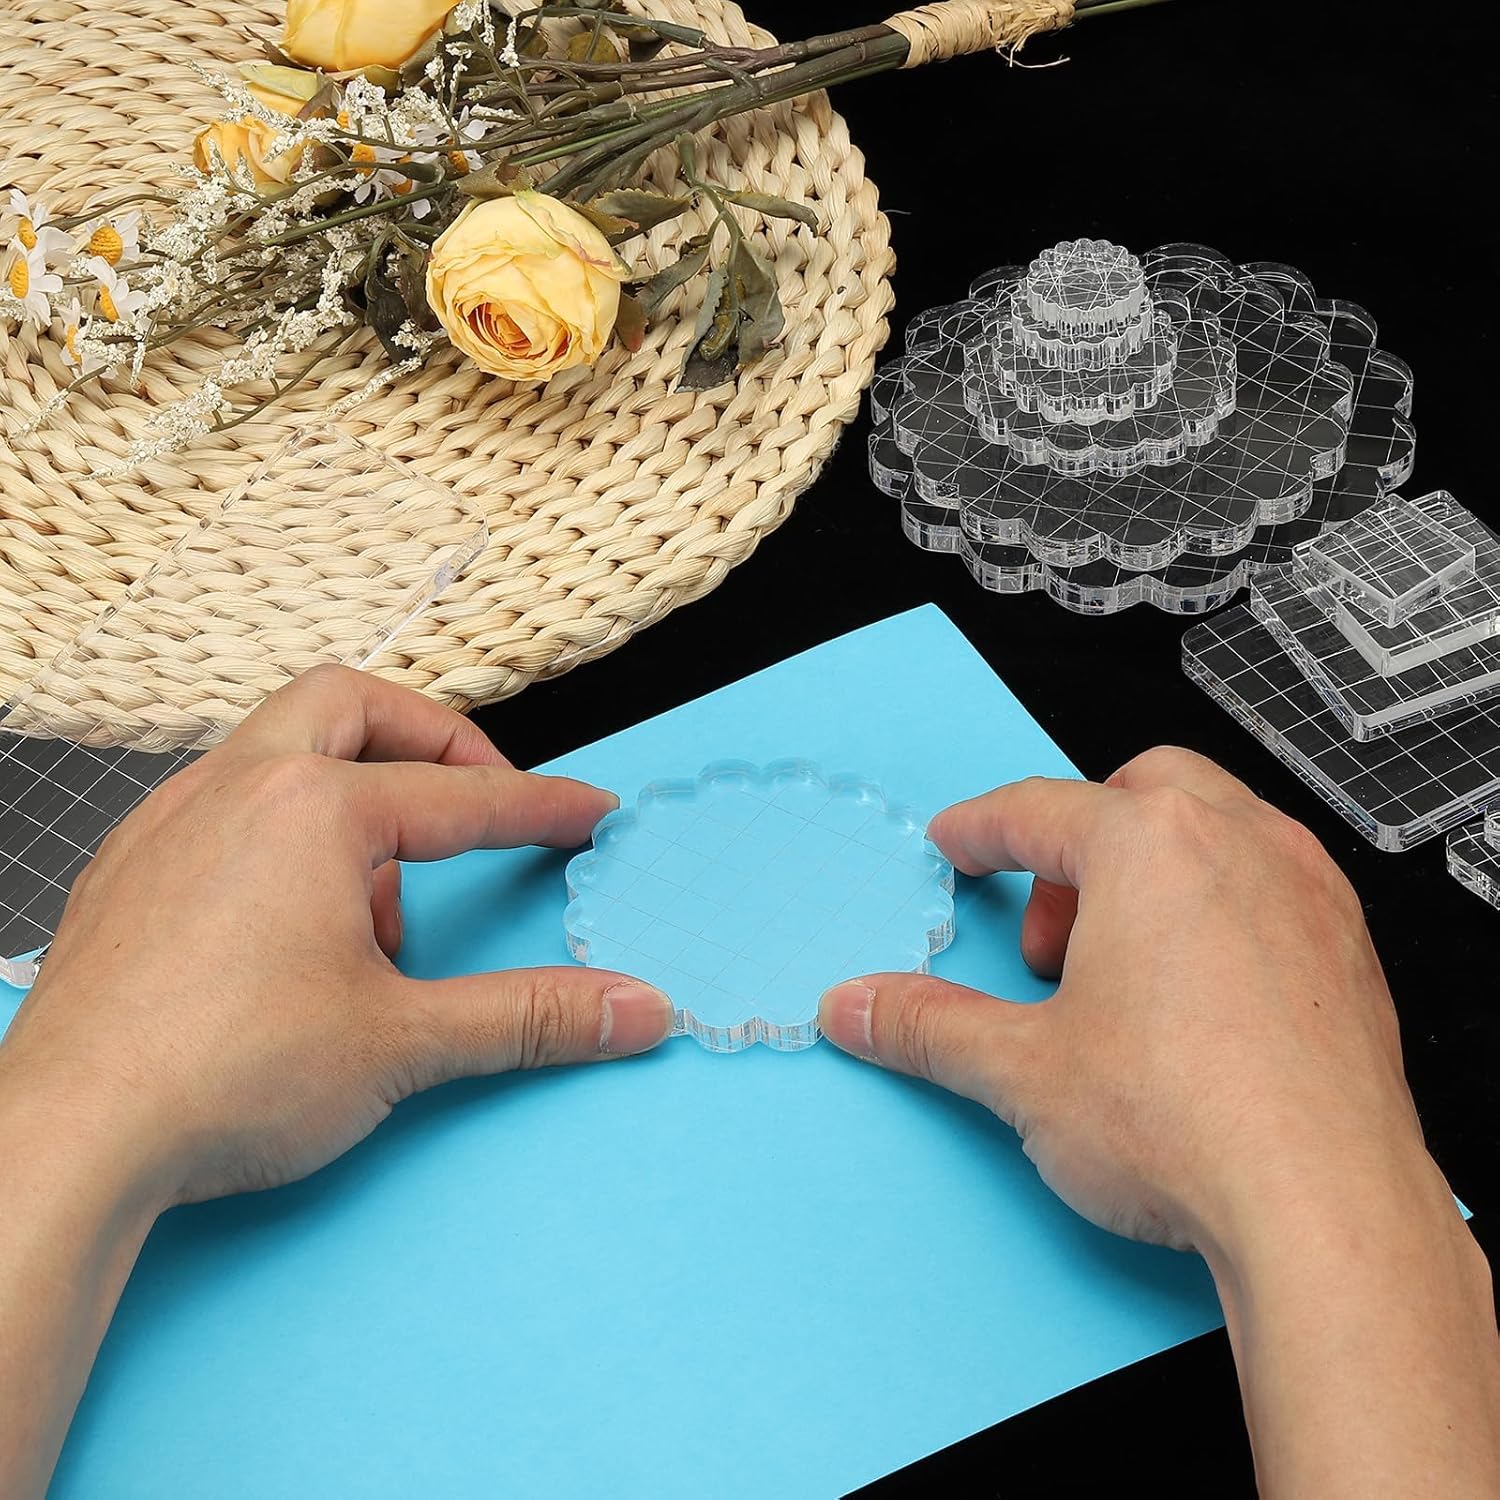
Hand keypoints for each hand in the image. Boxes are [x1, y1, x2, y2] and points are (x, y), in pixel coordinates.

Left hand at [0, 664, 672, 1206]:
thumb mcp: (404, 1042)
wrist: (66, 1140)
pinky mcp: (126, 870)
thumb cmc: (225, 1074)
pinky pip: (221, 807)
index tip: (590, 814)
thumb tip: (636, 1010)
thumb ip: (530, 1016)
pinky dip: (279, 834)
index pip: (465, 800)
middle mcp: (235, 788)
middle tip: (477, 798)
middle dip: (431, 743)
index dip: (542, 808)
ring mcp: (168, 823)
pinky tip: (290, 925)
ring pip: (277, 752)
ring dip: (349, 797)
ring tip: (377, 909)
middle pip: (353, 707)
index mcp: (313, 808)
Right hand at [819, 746, 1499, 1496]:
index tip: (959, 844)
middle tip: (1048, 934)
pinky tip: (1196, 994)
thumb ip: (928, 1025)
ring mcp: (1307, 892)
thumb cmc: (1187, 1123)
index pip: (1036, 809)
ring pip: (1217, 829)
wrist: (1327, 1211)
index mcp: (1148, 844)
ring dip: (1154, 871)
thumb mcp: (1023, 1070)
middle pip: (1138, 792)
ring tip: (1121, 965)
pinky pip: (1273, 887)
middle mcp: (1238, 844)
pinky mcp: (1350, 951)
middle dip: (1079, 843)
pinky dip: (1220, 909)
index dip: (980, 830)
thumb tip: (857, 1006)